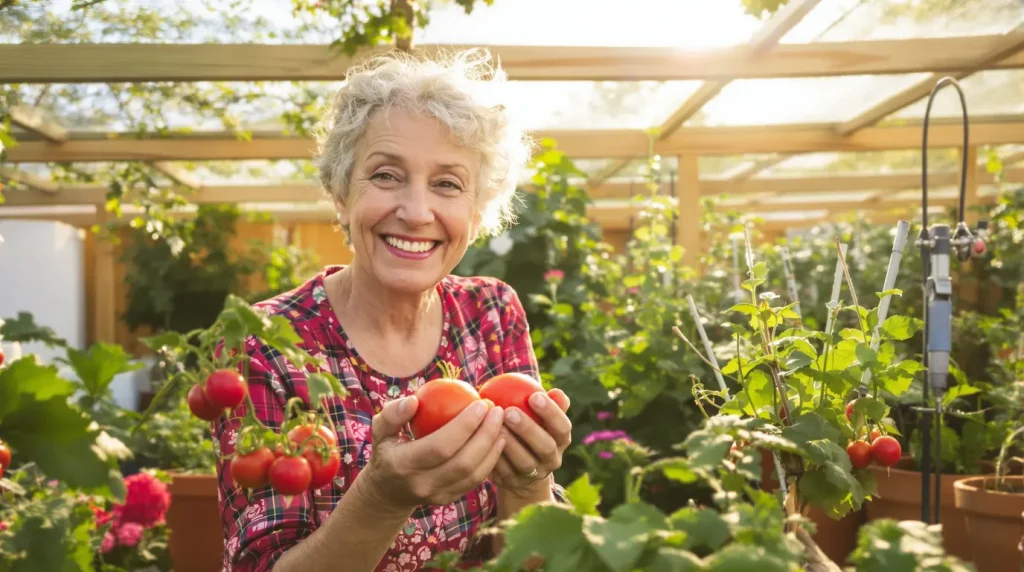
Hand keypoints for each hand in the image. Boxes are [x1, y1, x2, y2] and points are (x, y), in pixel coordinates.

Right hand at [361, 396, 506, 511]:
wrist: (388, 491)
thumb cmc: (388, 450)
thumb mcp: (381, 430)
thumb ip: (393, 414)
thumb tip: (414, 400)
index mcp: (404, 464)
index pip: (441, 446)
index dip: (465, 425)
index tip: (481, 403)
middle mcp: (422, 484)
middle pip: (463, 462)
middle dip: (486, 434)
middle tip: (497, 411)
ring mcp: (437, 495)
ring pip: (474, 474)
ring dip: (493, 448)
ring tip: (501, 423)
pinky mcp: (449, 499)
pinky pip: (475, 480)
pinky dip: (491, 459)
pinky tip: (498, 440)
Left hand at [492, 389, 570, 498]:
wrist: (521, 469)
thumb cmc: (531, 429)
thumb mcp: (542, 418)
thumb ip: (548, 404)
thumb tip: (555, 391)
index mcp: (561, 440)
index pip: (563, 427)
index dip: (551, 413)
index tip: (534, 396)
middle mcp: (552, 460)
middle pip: (545, 447)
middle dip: (528, 429)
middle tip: (509, 411)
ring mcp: (534, 475)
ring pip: (524, 462)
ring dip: (509, 444)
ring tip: (494, 426)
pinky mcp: (514, 483)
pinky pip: (504, 471)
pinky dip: (495, 456)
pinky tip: (483, 441)